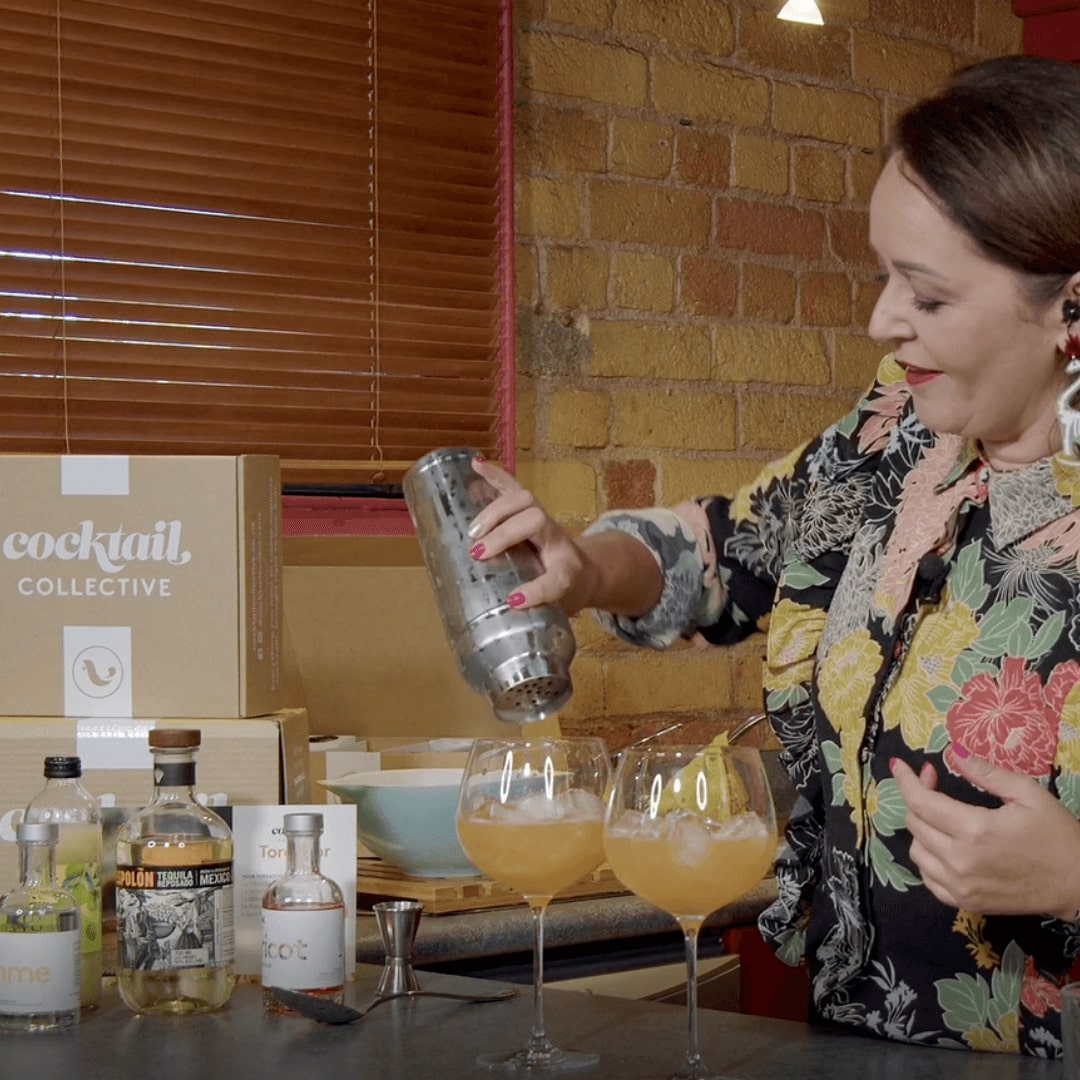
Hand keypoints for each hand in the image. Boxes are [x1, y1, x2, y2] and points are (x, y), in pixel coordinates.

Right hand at [466, 458, 596, 613]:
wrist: (583, 568)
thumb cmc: (567, 586)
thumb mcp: (559, 602)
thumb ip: (541, 600)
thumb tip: (513, 601)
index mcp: (567, 566)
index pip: (558, 575)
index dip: (538, 588)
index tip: (513, 598)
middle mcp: (555, 536)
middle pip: (535, 519)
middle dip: (504, 533)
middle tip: (478, 553)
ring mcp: (540, 518)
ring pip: (523, 500)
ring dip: (494, 511)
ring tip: (473, 530)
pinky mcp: (526, 509)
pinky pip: (511, 488)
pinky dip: (494, 476)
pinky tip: (476, 464)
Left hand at [891, 749, 1079, 918]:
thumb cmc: (1058, 836)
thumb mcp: (1028, 794)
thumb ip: (985, 772)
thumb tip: (952, 752)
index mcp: (974, 830)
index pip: (920, 802)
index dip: (906, 780)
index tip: (899, 766)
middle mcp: (960, 860)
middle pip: (915, 824)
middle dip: (918, 797)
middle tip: (935, 782)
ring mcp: (960, 886)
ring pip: (917, 851)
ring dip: (922, 828)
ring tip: (943, 815)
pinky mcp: (965, 903)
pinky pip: (928, 878)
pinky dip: (928, 858)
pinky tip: (945, 845)